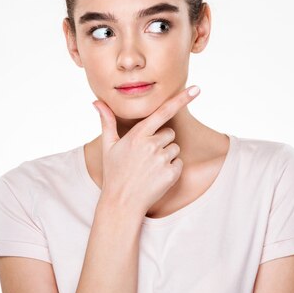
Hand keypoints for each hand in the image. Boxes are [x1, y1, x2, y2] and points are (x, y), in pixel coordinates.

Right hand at [91, 85, 200, 215]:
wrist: (121, 203)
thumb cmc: (114, 173)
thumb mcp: (108, 146)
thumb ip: (107, 121)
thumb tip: (97, 102)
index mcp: (138, 135)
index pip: (163, 111)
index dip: (181, 99)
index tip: (196, 89)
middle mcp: (151, 145)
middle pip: (169, 133)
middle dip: (161, 141)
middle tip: (145, 156)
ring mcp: (162, 159)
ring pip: (175, 148)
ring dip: (166, 155)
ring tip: (149, 167)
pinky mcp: (172, 173)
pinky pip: (179, 163)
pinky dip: (171, 169)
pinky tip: (157, 176)